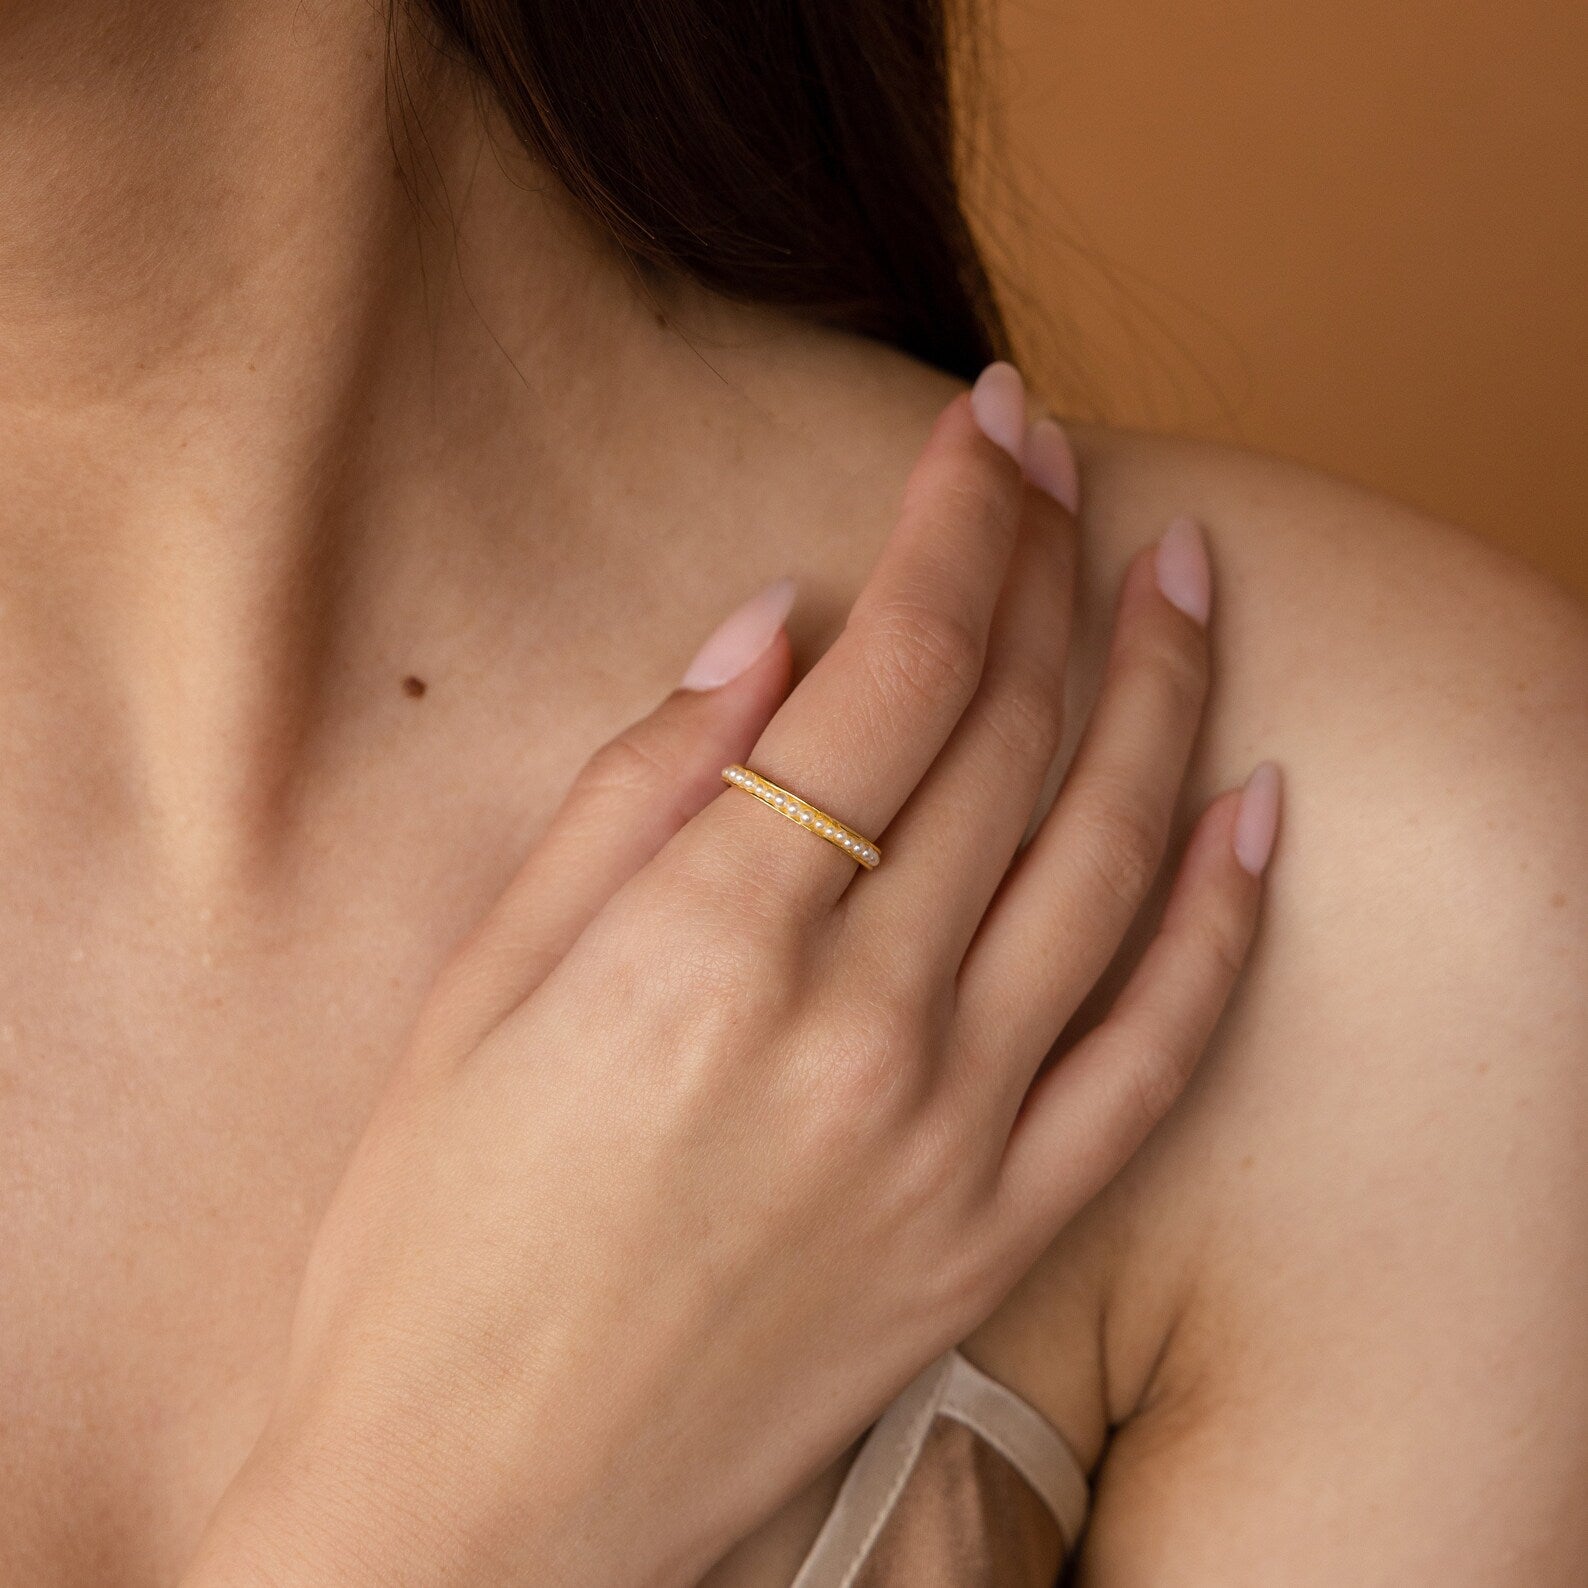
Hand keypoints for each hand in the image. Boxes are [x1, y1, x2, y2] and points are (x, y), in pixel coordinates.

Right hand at [183, 366, 1278, 1587]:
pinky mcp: (997, 1230)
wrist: (485, 1515)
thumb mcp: (475, 995)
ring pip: (1107, 861)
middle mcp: (856, 1029)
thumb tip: (759, 635)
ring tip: (1182, 577)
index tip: (984, 425)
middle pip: (1007, 735)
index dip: (951, 524)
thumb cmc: (434, 1247)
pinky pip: (1153, 1053)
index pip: (889, 671)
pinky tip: (1255, 804)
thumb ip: (627, 797)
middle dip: (1048, 567)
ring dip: (1159, 695)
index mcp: (704, 948)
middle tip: (1066, 463)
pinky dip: (1219, 919)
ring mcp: (951, 1137)